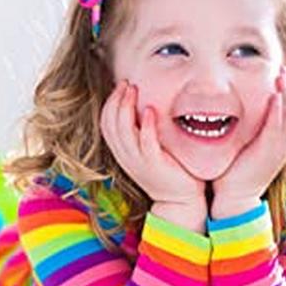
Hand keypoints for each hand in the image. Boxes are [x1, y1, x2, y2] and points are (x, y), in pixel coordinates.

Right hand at [100, 81, 206, 228]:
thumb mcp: (148, 153)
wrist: (180, 201)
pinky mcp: (155, 164)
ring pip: (123, 131)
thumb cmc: (168, 173)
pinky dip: (146, 125)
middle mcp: (127, 157)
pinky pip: (146, 142)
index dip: (110, 103)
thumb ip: (142, 135)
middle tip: (126, 84)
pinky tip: (150, 110)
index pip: (105, 124)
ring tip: (133, 90)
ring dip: (126, 107)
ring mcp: (139, 161)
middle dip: (116, 100)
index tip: (120, 87)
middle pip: (111, 124)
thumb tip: (144, 108)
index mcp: (123, 153)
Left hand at [211, 68, 285, 218]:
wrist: (234, 198)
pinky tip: (277, 96)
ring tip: (282, 75)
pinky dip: (280, 110)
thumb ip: (247, 130)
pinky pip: (279, 128)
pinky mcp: (270, 153)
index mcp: (278, 141)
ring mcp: (279, 148)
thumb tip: (236, 111)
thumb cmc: (234, 173)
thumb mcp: (244, 146)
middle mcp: (283, 143)